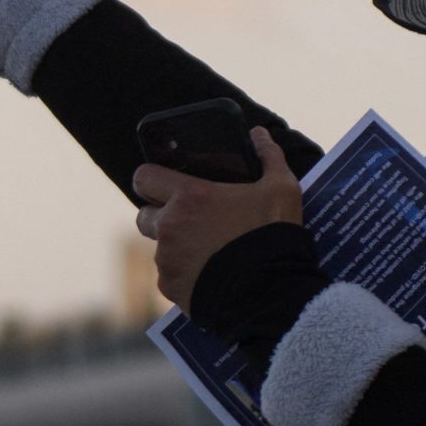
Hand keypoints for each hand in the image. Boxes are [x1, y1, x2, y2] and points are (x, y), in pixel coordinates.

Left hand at [132, 127, 303, 314]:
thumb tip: (260, 134)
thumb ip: (269, 157)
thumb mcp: (282, 189)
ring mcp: (166, 260)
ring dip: (176, 248)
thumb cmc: (274, 234)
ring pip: (160, 249)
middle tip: (190, 221)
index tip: (164, 185)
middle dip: (160, 216)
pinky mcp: (170, 288)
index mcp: (188, 197)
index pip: (143, 177)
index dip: (150, 179)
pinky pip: (170, 277)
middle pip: (144, 216)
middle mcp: (169, 227)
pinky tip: (212, 275)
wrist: (272, 291)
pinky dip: (185, 275)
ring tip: (210, 252)